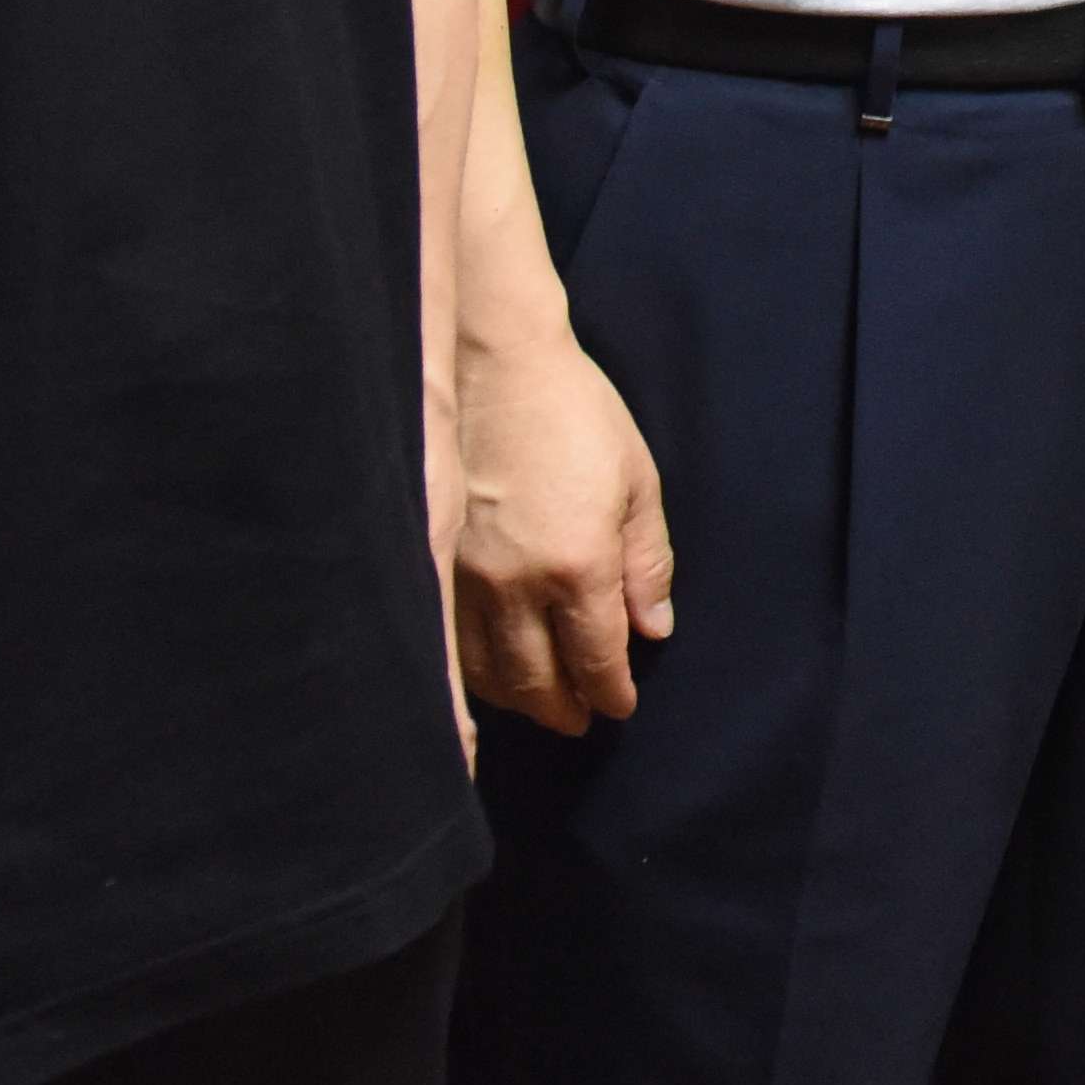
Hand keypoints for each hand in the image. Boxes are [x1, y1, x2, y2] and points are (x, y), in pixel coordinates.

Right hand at [451, 318, 673, 736]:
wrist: (495, 366)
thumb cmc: (577, 415)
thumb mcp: (637, 483)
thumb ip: (647, 564)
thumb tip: (653, 630)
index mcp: (577, 566)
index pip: (596, 659)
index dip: (610, 693)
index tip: (620, 708)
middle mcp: (516, 586)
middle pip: (539, 681)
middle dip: (565, 708)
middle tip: (583, 719)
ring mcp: (465, 579)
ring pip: (489, 673)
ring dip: (519, 699)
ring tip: (543, 703)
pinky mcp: (432, 563)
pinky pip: (449, 644)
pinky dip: (473, 674)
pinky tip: (490, 675)